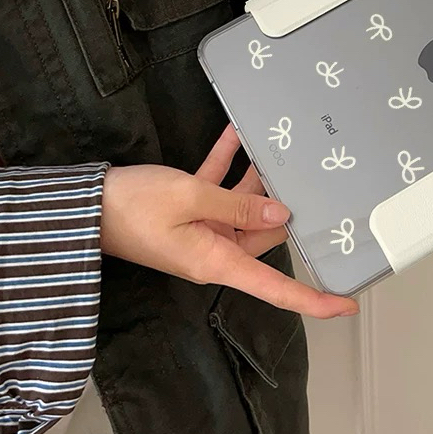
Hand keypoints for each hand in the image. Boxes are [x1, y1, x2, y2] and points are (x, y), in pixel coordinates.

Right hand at [101, 125, 358, 317]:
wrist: (85, 203)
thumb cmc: (135, 206)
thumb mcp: (190, 198)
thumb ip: (239, 204)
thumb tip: (281, 212)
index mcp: (219, 260)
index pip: (275, 289)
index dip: (312, 299)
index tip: (347, 301)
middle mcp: (216, 248)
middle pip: (264, 231)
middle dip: (283, 202)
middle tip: (311, 171)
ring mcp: (202, 229)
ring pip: (244, 204)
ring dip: (255, 175)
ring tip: (276, 143)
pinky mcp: (188, 209)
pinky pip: (216, 186)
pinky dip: (227, 162)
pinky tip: (237, 132)